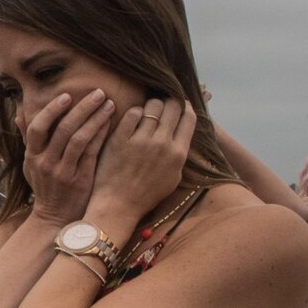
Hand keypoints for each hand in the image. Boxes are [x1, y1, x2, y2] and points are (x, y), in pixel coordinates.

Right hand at [20, 89, 114, 224]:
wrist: (54, 217)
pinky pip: (91, 152)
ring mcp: (63, 172)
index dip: (51, 110)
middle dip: (81, 108)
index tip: (67, 95)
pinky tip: (110, 122)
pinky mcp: (80, 180)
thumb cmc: (45, 185)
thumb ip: (27, 137)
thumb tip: (19, 112)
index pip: (37, 128)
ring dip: (95, 119)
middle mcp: (45, 164)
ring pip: (79, 140)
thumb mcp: (30, 163)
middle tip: (97, 92)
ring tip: (109, 103)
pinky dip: (101, 135)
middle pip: (62, 130)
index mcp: (32, 156)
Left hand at [90, 97, 196, 223]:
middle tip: (164, 104)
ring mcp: (140, 141)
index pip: (189, 117)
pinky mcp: (120, 140)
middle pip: (173, 107)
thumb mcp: (173, 176)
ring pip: (153, 106)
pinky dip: (134, 111)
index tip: (181, 104)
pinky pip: (132, 113)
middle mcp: (162, 144)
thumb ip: (180, 153)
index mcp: (178, 153)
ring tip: (148, 110)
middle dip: (170, 101)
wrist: (118, 206)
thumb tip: (183, 132)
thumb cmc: (146, 195)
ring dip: (152, 104)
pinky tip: (133, 117)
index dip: (186, 106)